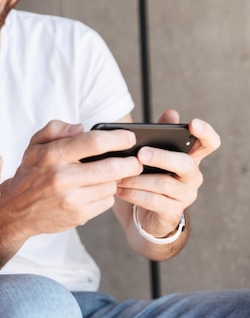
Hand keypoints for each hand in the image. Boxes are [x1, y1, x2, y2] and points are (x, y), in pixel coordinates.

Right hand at [0, 120, 143, 239]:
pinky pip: (106, 202)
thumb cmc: (31, 172)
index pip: (93, 142)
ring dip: (115, 180)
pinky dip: (105, 195)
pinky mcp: (78, 215)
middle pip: (111, 167)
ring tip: (109, 175)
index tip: (129, 137)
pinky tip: (95, 190)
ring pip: (111, 185)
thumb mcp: (35, 145)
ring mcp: (71, 199)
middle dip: (130, 163)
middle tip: (136, 160)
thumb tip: (81, 127)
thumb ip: (55, 128)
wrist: (16, 210)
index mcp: (52, 155)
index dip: (117, 139)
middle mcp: (62, 177)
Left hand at [116, 109, 220, 236]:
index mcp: (190, 157)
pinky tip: (119, 190)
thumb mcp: (151, 154)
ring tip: (118, 176)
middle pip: (185, 163)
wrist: (142, 213)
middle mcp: (192, 176)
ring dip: (138, 179)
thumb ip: (161, 133)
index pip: (209, 144)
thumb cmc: (148, 176)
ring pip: (164, 184)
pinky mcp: (172, 212)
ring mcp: (185, 195)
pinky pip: (154, 201)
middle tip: (140, 154)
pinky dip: (134, 194)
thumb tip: (171, 113)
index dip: (205, 133)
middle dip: (162, 157)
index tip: (193, 123)